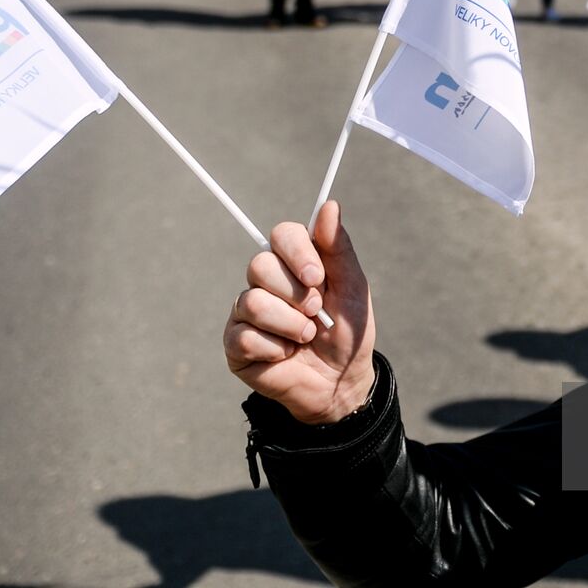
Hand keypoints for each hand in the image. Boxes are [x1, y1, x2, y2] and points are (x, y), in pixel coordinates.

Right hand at [223, 201, 376, 424]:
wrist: (342, 382)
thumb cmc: (348, 331)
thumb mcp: (352, 287)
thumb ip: (338, 247)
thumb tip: (330, 204)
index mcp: (294, 262)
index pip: (282, 234)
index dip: (297, 252)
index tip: (318, 277)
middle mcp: (265, 281)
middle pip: (260, 264)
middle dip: (295, 294)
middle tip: (316, 313)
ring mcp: (246, 312)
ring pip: (252, 302)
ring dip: (289, 325)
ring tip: (306, 338)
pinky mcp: (235, 343)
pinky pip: (244, 336)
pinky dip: (275, 349)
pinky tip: (286, 355)